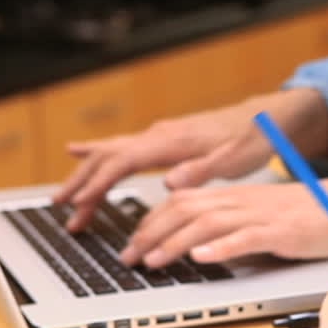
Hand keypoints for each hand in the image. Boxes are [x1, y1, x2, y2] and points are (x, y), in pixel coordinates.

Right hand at [52, 88, 327, 230]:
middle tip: (62, 209)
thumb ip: (201, 171)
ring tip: (63, 198)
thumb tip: (169, 182)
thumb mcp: (234, 160)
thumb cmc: (253, 139)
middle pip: (108, 157)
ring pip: (110, 152)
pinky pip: (121, 146)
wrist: (265, 118)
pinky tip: (76, 151)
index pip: (123, 161)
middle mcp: (159, 135)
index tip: (80, 202)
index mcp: (172, 142)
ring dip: (86, 175)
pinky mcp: (163, 140)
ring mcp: (158, 135)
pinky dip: (96, 153)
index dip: (99, 182)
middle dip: (82, 183)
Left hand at [117, 181, 327, 265]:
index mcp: (236, 196)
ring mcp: (261, 215)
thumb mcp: (262, 216)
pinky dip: (221, 247)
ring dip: (175, 242)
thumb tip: (201, 248)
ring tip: (153, 261)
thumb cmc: (310, 215)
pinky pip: (246, 237)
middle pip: (185, 209)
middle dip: (151, 233)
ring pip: (207, 223)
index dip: (151, 220)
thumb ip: (232, 227)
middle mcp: (243, 201)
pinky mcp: (282, 232)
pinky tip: (202, 258)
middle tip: (129, 257)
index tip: (133, 242)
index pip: (182, 201)